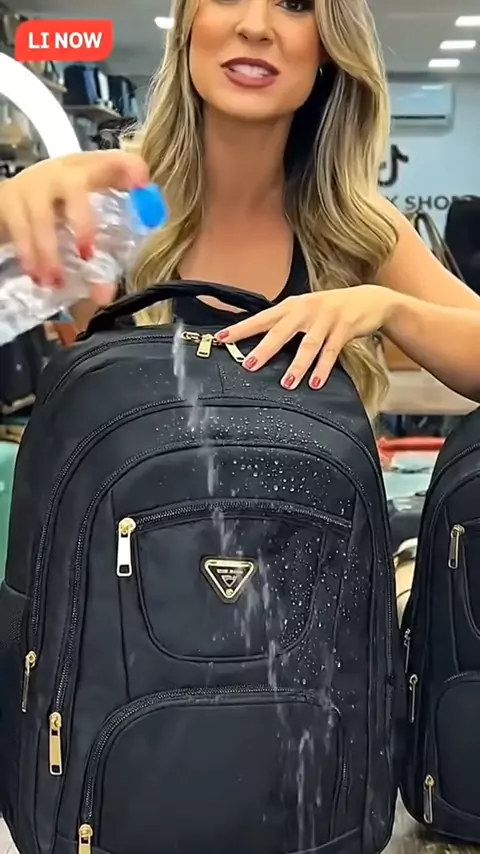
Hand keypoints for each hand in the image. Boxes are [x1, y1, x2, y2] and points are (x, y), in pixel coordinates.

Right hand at [0, 150, 148, 304]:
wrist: (9, 202)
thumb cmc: (56, 211)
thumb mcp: (81, 217)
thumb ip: (101, 253)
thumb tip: (105, 295)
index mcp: (87, 172)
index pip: (112, 161)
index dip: (129, 168)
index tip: (142, 182)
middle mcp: (61, 172)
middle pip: (75, 186)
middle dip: (83, 221)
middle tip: (87, 255)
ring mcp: (33, 185)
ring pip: (42, 215)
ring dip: (50, 251)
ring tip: (56, 281)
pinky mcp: (9, 199)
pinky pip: (19, 228)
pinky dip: (29, 254)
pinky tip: (37, 275)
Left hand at [216, 285, 397, 389]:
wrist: (369, 300)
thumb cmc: (330, 309)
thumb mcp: (305, 311)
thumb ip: (285, 325)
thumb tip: (259, 346)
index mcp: (291, 306)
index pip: (261, 318)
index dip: (241, 329)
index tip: (221, 338)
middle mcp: (305, 310)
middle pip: (281, 331)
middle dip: (264, 349)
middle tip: (249, 365)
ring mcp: (325, 319)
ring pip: (307, 344)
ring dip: (297, 365)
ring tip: (286, 383)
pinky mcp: (343, 329)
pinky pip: (331, 352)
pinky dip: (323, 368)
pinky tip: (315, 383)